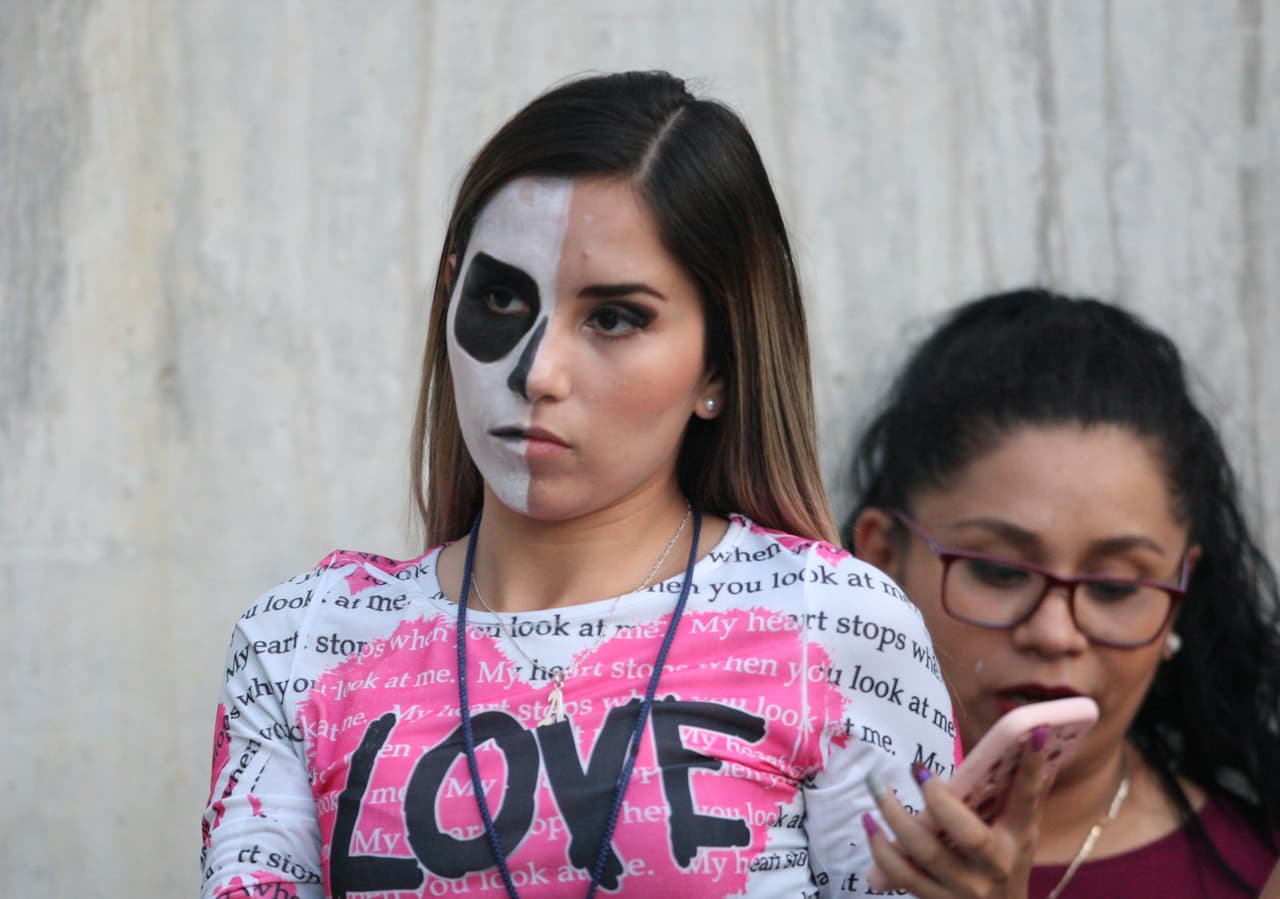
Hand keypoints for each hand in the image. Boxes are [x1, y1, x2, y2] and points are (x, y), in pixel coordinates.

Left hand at [862, 729, 1052, 898]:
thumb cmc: (1006, 863)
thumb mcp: (1018, 834)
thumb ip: (1015, 796)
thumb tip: (1026, 737)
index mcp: (1018, 839)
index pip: (1027, 799)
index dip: (1032, 769)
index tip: (1035, 734)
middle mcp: (994, 866)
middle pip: (967, 834)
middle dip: (939, 799)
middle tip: (917, 768)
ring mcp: (964, 887)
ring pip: (925, 851)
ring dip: (895, 815)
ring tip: (877, 784)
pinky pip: (903, 875)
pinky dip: (882, 850)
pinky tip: (869, 823)